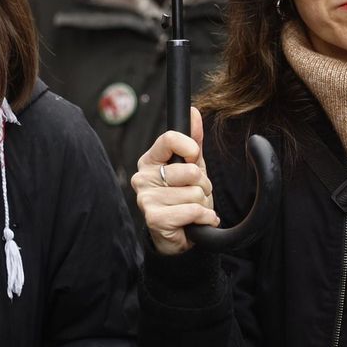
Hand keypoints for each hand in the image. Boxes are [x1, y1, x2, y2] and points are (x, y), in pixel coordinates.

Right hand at [132, 106, 218, 255]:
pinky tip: (196, 221)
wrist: (180, 234)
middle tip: (194, 193)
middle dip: (202, 184)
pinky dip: (204, 217)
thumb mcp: (191, 166)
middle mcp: (142, 177)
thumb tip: (193, 111)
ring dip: (202, 203)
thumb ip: (193, 141)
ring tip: (192, 209)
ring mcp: (146, 199)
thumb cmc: (184, 197)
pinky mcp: (154, 219)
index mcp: (150, 160)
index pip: (169, 139)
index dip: (189, 147)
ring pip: (194, 193)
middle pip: (189, 170)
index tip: (195, 157)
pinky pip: (193, 210)